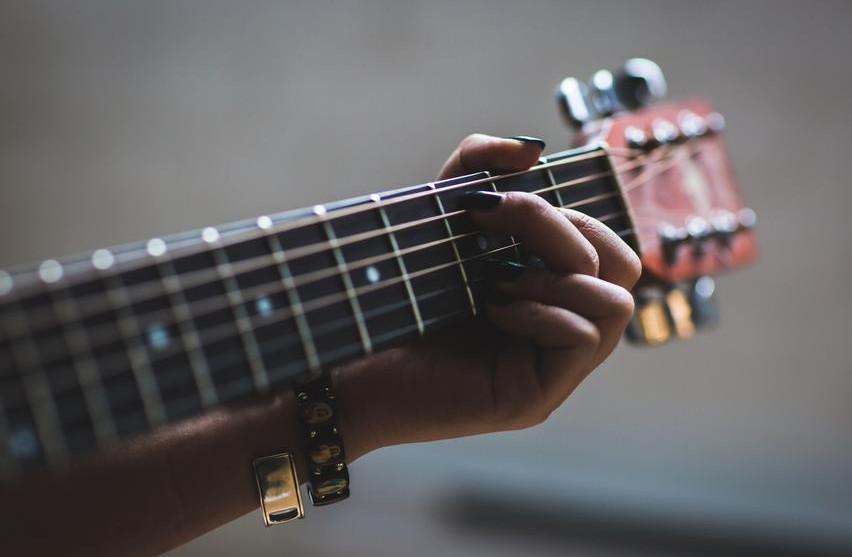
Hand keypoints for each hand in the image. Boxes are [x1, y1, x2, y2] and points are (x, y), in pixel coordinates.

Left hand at [336, 134, 640, 459]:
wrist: (348, 356)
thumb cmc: (394, 289)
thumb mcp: (439, 213)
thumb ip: (477, 166)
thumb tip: (533, 148)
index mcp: (549, 288)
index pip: (607, 244)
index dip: (566, 213)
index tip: (488, 206)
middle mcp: (560, 326)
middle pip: (623, 266)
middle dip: (563, 233)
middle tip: (495, 233)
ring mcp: (553, 367)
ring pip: (617, 304)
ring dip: (554, 276)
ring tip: (494, 281)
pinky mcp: (536, 398)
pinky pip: (585, 338)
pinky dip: (541, 312)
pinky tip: (490, 310)